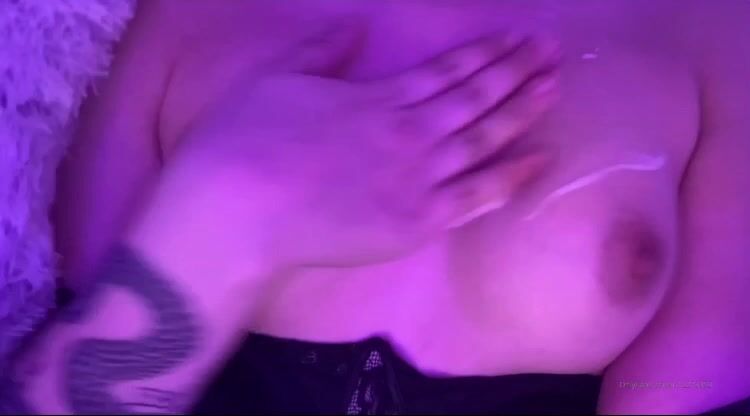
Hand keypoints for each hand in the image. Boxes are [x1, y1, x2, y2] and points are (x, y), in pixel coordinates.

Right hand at [152, 20, 560, 278]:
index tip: (516, 38)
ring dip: (523, 111)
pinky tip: (540, 159)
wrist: (237, 211)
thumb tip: (355, 27)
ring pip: (485, 139)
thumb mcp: (278, 77)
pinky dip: (512, 177)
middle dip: (516, 71)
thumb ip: (323, 52)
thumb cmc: (245, 140)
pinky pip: (477, 197)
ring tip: (555, 87)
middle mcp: (409, 131)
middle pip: (476, 96)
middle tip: (551, 51)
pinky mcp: (417, 222)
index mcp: (378, 96)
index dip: (486, 52)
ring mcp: (418, 178)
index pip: (447, 70)